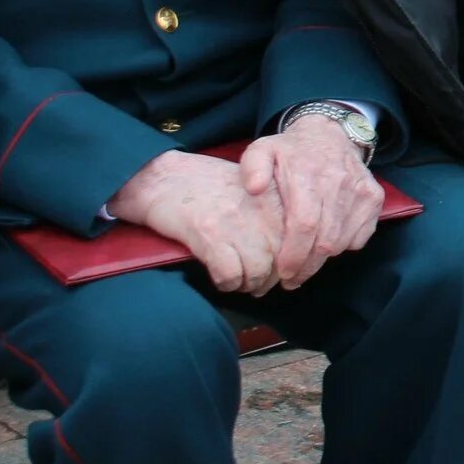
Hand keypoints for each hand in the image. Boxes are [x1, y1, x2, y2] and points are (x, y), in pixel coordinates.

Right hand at [111, 151, 281, 296]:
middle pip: (282, 259)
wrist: (165, 178)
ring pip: (259, 271)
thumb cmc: (210, 188)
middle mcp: (260, 208)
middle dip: (270, 279)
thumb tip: (292, 255)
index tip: (283, 274)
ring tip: (240, 282)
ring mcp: (235, 221)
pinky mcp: (209, 234)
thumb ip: (275, 214)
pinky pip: (230, 274)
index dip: (291, 264)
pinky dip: (228, 284)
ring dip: (249, 284)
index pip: (298, 240)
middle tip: (258, 284)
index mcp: (275, 196)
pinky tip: (222, 278)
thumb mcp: (253, 191)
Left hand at [240, 118, 384, 290]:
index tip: (282, 273)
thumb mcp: (262, 150)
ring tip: (304, 267)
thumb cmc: (291, 151)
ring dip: (323, 260)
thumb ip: (252, 167)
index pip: (305, 225)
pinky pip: (361, 236)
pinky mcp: (374, 198)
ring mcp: (361, 191)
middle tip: (290, 280)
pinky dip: (344, 246)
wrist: (330, 134)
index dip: (294, 254)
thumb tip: (253, 188)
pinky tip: (326, 244)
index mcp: (309, 175)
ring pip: (343, 241)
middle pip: (325, 240)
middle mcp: (339, 183)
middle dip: (307, 266)